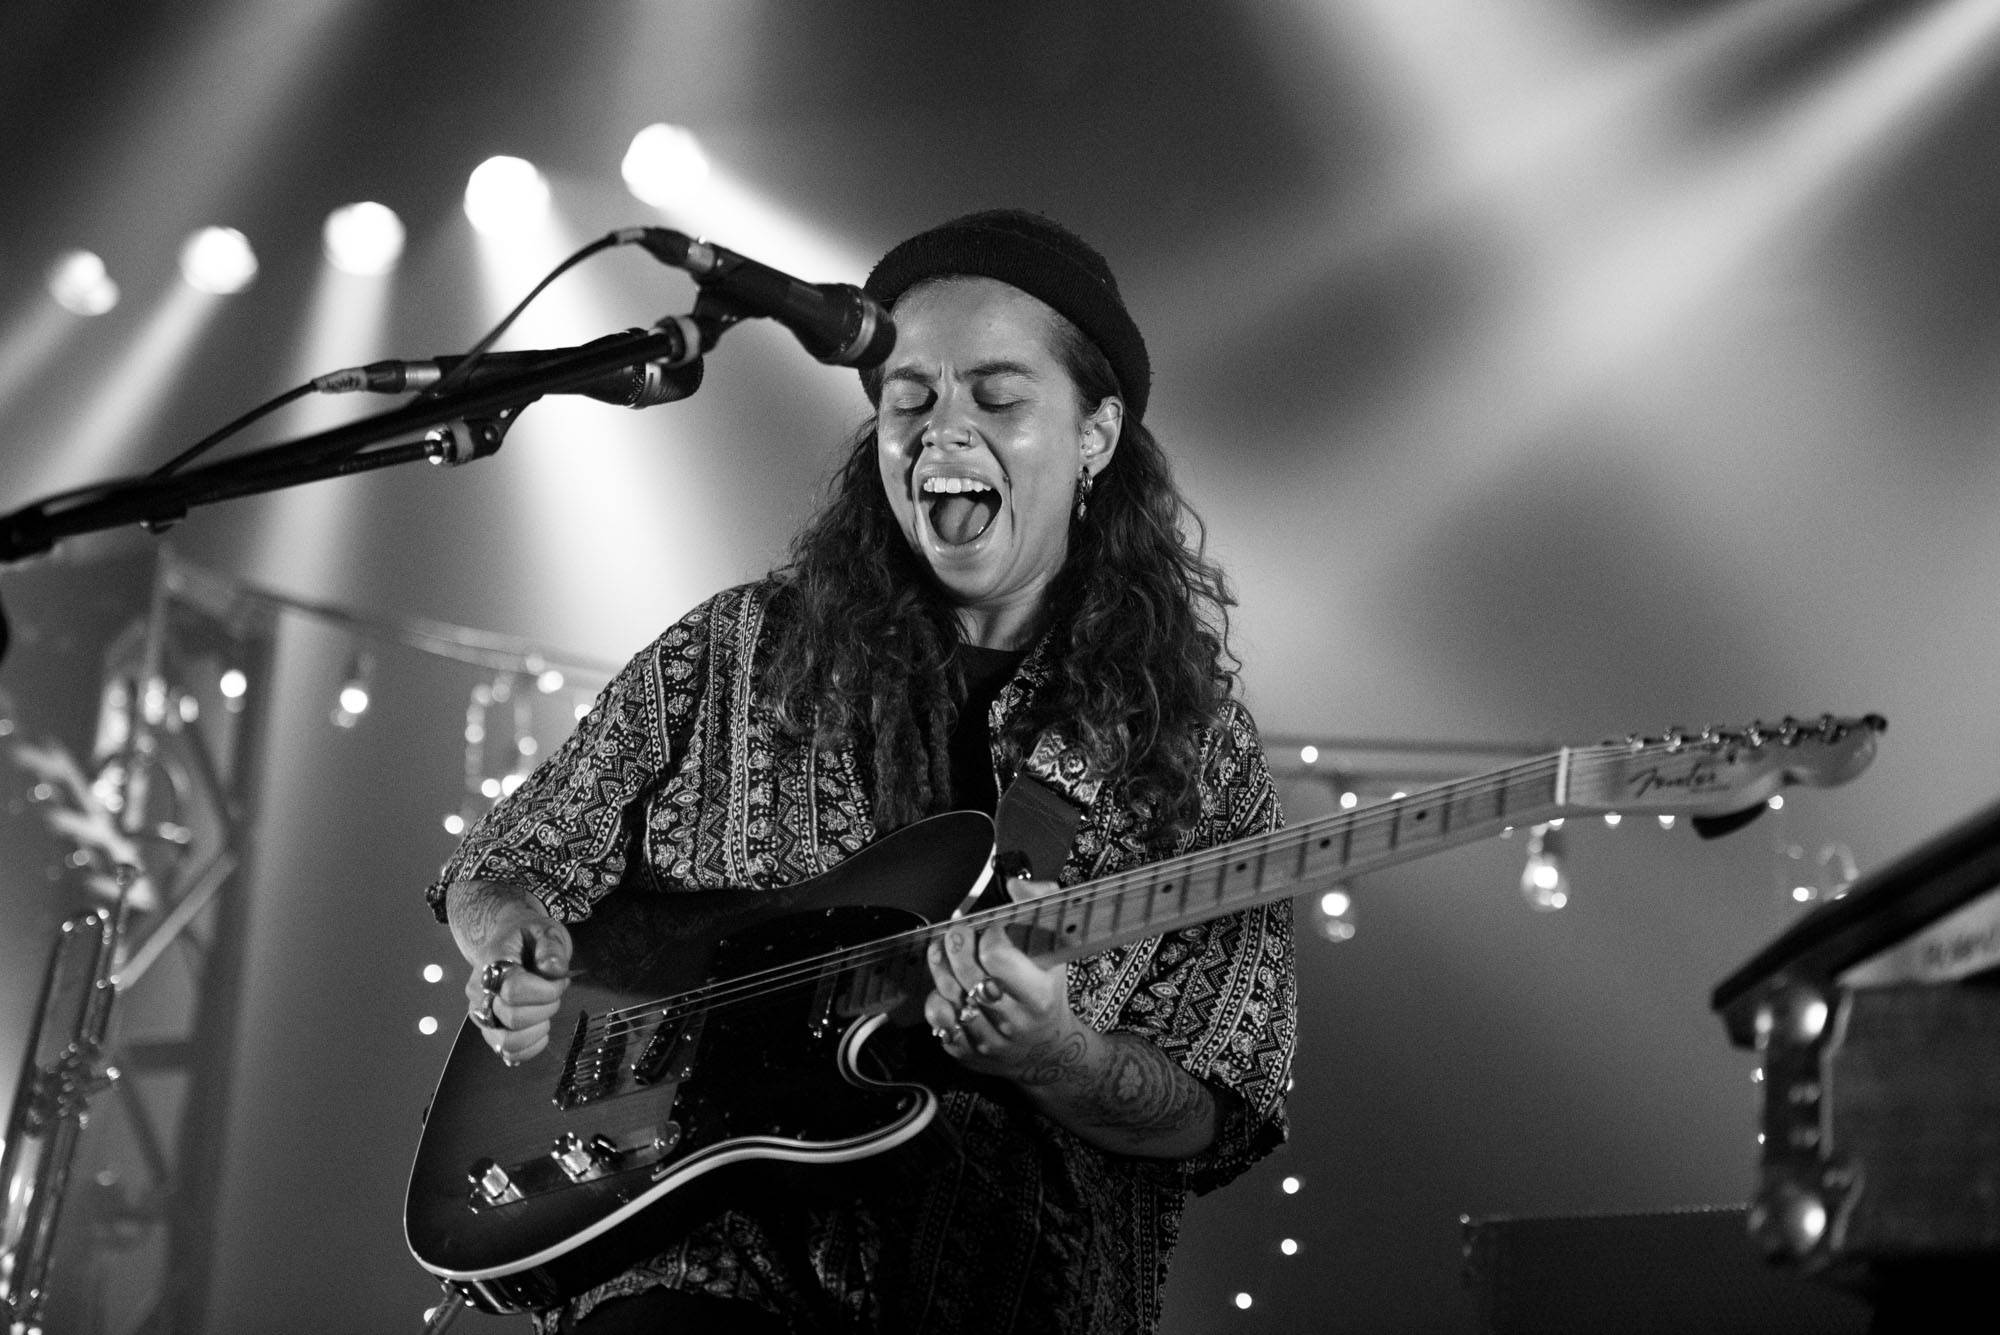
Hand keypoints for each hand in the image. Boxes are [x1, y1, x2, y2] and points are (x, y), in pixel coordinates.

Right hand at [447, 882, 573, 1065]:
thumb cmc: (529, 937)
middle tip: (554, 992)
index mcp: (490, 964)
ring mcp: (480, 1015)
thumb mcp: (546, 931)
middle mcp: (478, 993)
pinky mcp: (489, 1031)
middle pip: (512, 1018)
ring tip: (545, 1011)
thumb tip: (553, 970)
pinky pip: (507, 1054)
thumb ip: (551, 947)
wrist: (510, 942)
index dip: (545, 990)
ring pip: (506, 1043)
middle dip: (546, 1008)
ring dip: (537, 1031)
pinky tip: (541, 1030)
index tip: (560, 980)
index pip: (513, 990)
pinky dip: (530, 1048)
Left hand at [924, 878, 1088, 1086]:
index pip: (996, 956)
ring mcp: (989, 1042)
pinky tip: (945, 987)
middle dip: (955, 945)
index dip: (988, 934)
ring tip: (941, 949)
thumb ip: (1041, 907)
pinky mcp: (968, 1054)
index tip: (991, 926)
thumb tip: (1015, 884)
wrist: (1049, 1050)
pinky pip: (940, 1025)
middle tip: (955, 931)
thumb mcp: (1057, 951)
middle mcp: (1014, 1022)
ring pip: (950, 1000)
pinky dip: (936, 1002)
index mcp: (1039, 995)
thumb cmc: (1048, 991)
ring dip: (939, 969)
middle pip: (968, 977)